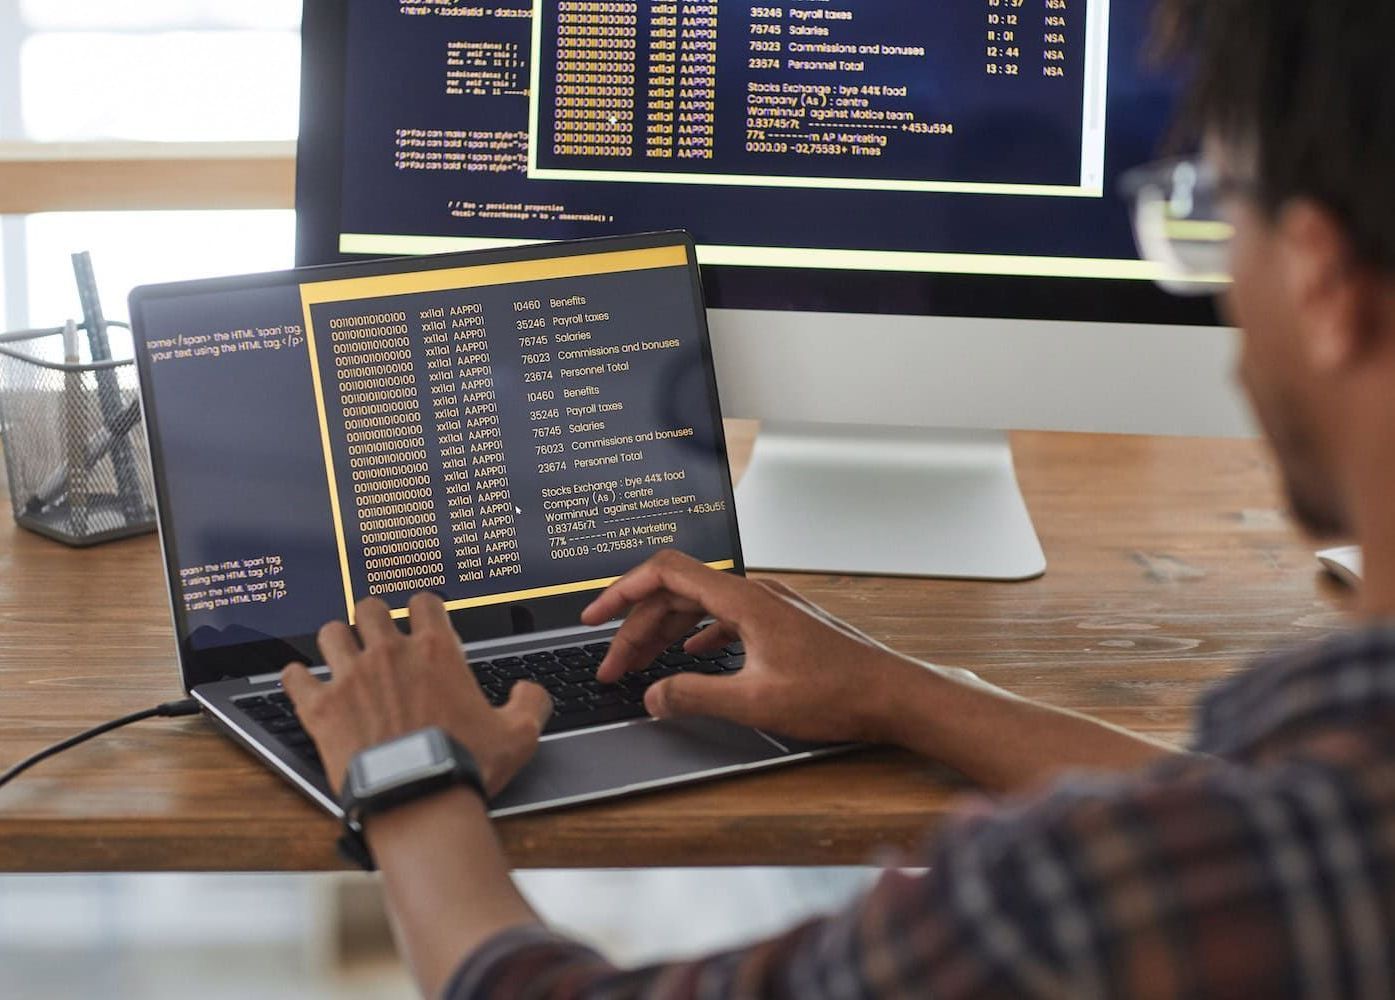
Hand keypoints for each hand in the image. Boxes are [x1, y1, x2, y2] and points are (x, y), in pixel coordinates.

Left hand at [281, 593, 551, 797]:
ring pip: (332, 632)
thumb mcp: (520, 734)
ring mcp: (351, 677)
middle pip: (371, 608)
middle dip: (374, 617)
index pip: (424, 603)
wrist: (417, 798)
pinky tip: (301, 681)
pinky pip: (295, 677)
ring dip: (337, 640)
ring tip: (341, 652)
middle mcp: (389, 654)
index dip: (423, 608)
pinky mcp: (321, 708)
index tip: (421, 620)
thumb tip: (530, 692)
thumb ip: (530, 703)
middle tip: (377, 633)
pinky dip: (297, 678)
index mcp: (435, 652)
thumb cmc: (465, 765)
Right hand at [582, 550, 931, 744]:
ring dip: (665, 635)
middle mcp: (755, 593)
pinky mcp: (783, 624)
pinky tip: (690, 657)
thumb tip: (653, 696)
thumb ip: (696, 696)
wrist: (896, 695)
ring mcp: (771, 606)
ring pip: (701, 608)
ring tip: (641, 667)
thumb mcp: (756, 703)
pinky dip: (697, 636)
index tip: (594, 619)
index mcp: (744, 600)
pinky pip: (726, 619)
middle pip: (677, 594)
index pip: (666, 573)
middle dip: (637, 629)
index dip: (622, 592)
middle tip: (613, 668)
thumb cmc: (838, 694)